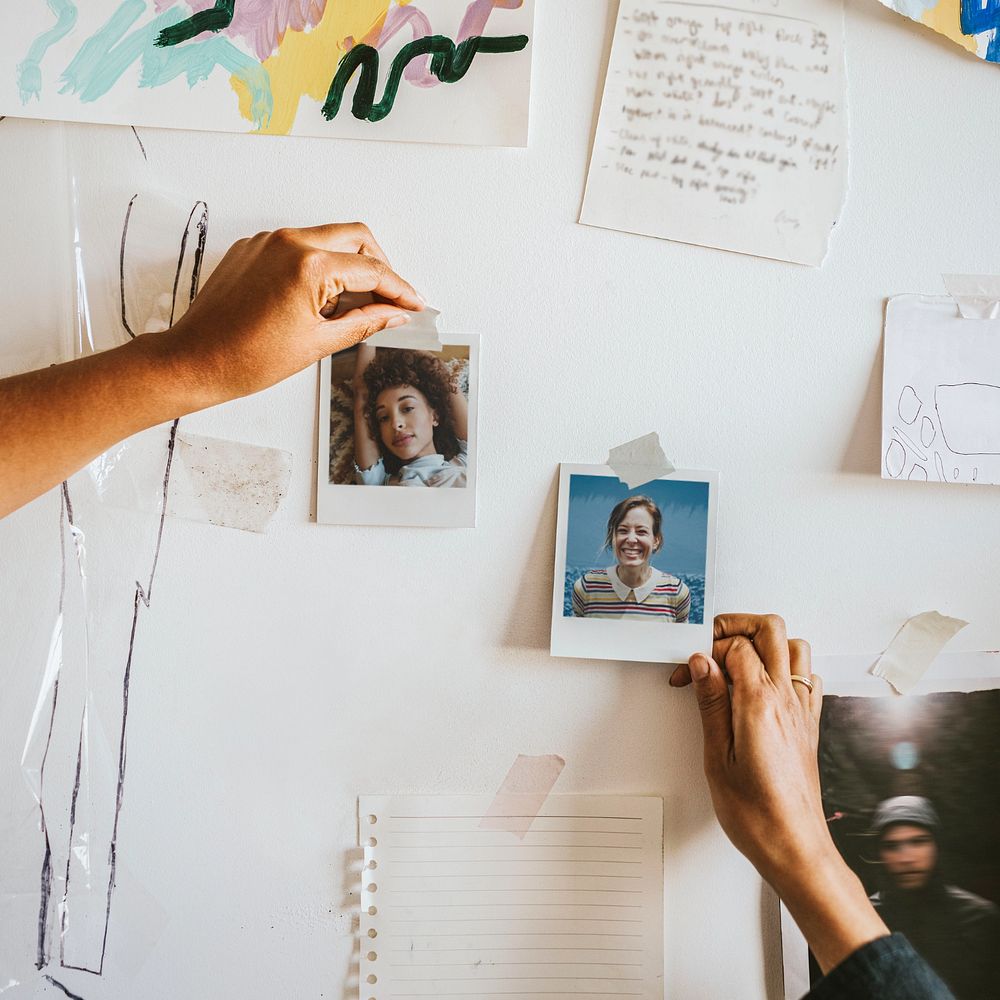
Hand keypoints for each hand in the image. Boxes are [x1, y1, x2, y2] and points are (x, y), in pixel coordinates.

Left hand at [148, 223, 422, 407]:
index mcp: (309, 265)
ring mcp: (268, 241)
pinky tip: (319, 298)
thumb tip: (394, 314)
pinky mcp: (252, 247)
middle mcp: (289, 242)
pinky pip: (299, 245)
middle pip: (356, 237)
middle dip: (380, 266)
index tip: (414, 304)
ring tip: (353, 304)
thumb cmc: (246, 358)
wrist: (195, 360)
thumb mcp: (318, 343)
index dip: (400, 290)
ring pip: (328, 237)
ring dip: (349, 264)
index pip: (372, 271)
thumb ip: (364, 322)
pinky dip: (319, 264)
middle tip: (391, 298)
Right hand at [670, 614, 828, 885]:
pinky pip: (807, 675)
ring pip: (794, 646)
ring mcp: (803, 709)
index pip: (735, 646)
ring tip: (735, 661)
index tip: (687, 673)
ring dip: (764, 643)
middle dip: (736, 626)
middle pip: (770, 629)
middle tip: (711, 646)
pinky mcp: (810, 724)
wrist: (795, 847)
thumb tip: (701, 665)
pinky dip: (786, 667)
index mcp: (759, 703)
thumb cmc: (756, 814)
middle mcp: (787, 699)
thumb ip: (711, 703)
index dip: (704, 651)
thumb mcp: (717, 757)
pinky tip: (765, 684)